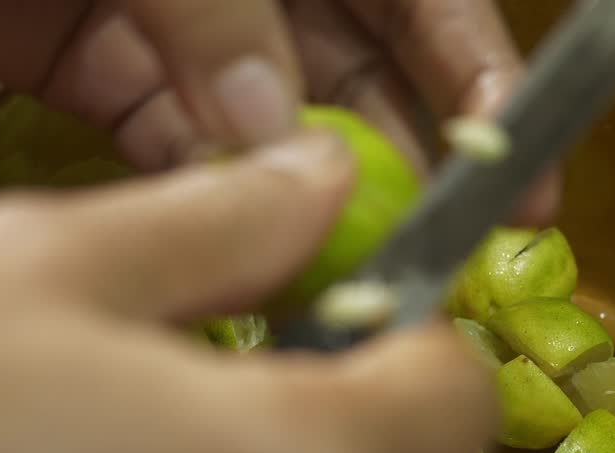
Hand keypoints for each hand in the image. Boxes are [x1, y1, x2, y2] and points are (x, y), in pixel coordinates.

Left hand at [0, 0, 559, 223]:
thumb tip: (268, 128)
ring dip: (302, 193)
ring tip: (335, 265)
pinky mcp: (106, 68)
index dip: (475, 73)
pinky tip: (231, 233)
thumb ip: (218, 11)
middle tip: (424, 250)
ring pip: (271, 125)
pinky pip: (177, 141)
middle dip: (398, 161)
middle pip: (358, 74)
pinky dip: (205, 190)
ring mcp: (182, 25)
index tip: (509, 160)